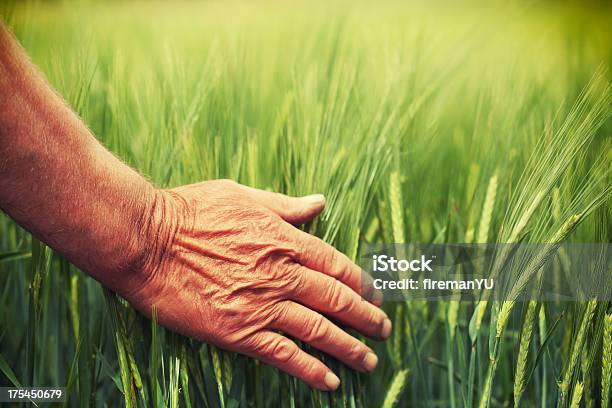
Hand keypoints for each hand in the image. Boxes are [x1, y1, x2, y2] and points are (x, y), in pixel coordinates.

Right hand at [122, 180, 390, 390]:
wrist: (146, 240)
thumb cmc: (191, 211)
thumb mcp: (243, 195)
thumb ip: (286, 205)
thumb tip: (320, 203)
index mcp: (284, 240)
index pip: (337, 265)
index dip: (360, 283)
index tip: (375, 294)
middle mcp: (282, 274)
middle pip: (337, 299)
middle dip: (367, 317)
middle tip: (385, 330)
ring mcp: (262, 304)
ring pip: (319, 331)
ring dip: (349, 348)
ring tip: (369, 362)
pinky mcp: (239, 332)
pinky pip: (284, 355)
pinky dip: (310, 370)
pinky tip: (329, 381)